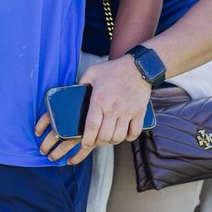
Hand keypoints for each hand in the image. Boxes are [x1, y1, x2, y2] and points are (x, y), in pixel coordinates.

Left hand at [35, 56, 150, 164]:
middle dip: (98, 142)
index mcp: (99, 99)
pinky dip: (129, 137)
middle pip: (105, 136)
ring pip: (119, 137)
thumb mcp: (92, 72)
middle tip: (96, 140)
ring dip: (112, 140)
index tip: (84, 144)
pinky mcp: (139, 113)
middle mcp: (113, 107)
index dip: (87, 140)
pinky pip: (134, 133)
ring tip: (108, 137)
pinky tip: (124, 134)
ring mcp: (128, 111)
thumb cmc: (113, 69)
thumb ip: (80, 83)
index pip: (92, 126)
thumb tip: (71, 94)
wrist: (139, 67)